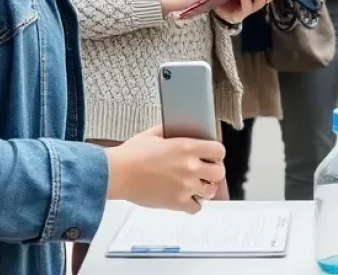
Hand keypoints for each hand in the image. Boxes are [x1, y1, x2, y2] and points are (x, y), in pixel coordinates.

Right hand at [106, 126, 225, 213]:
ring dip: (205, 188)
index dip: (217, 154)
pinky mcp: (176, 202)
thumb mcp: (154, 134)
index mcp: (187, 147)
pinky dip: (193, 204)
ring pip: (210, 191)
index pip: (219, 151)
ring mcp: (185, 186)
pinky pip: (196, 208)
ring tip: (196, 185)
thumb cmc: (132, 154)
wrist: (118, 173)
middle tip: (206, 171)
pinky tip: (186, 197)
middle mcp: (190, 167)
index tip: (212, 156)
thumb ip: (171, 131)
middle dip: (214, 171)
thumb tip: (179, 129)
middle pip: (219, 172)